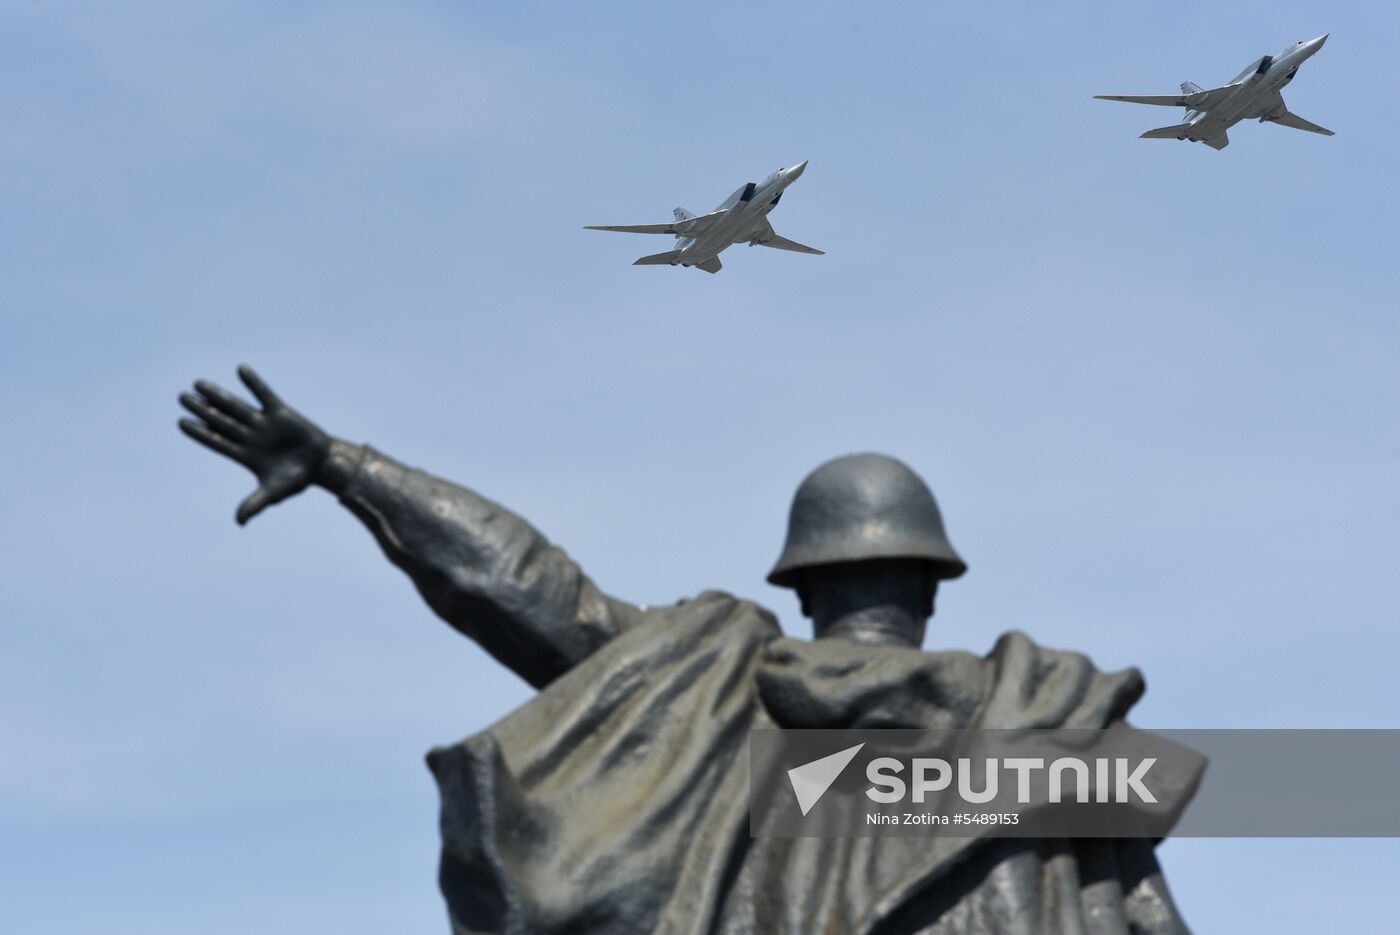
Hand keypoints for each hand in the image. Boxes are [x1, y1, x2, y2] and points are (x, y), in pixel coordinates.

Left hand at [179, 365, 331, 524]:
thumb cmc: (296, 480)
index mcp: (245, 455)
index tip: (182, 423)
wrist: (321, 465)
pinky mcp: (281, 412)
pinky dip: (254, 383)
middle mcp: (250, 436)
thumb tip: (239, 521)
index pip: (217, 442)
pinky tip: (240, 370)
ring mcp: (264, 423)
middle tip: (182, 398)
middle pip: (220, 421)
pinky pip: (264, 395)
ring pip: (236, 406)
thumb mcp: (275, 493)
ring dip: (218, 396)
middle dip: (202, 410)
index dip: (200, 433)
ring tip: (198, 384)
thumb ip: (256, 504)